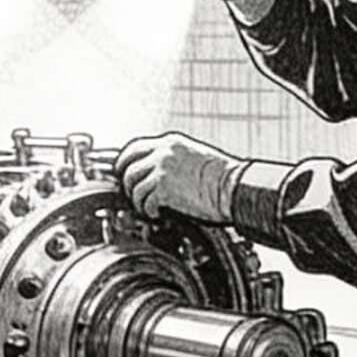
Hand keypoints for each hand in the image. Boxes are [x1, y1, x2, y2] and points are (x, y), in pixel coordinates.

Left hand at [115, 132, 242, 222]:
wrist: (234, 186)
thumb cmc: (223, 175)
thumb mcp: (195, 155)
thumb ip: (174, 158)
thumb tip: (160, 172)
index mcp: (171, 143)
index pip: (135, 148)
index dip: (124, 162)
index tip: (122, 172)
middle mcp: (163, 153)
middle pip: (128, 167)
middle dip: (127, 184)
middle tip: (133, 196)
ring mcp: (162, 169)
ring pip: (134, 186)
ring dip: (139, 200)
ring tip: (148, 208)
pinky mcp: (164, 188)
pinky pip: (145, 202)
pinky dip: (148, 211)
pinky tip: (157, 214)